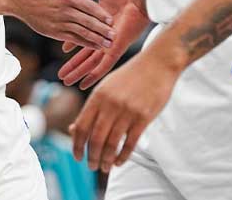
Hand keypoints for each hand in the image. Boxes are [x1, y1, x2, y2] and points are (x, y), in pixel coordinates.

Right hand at [11, 0, 113, 49]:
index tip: (112, 20)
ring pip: (82, 33)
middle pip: (88, 22)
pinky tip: (94, 47)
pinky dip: (84, 44)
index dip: (101, 14)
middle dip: (102, 30)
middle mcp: (65, 11)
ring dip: (96, 40)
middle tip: (114, 35)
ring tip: (108, 45)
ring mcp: (59, 23)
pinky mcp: (54, 32)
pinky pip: (72, 39)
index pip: (89, 7)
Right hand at [59, 0, 150, 88]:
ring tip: (65, 81)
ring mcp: (109, 44)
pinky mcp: (115, 49)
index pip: (83, 37)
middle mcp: (103, 36)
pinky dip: (94, 75)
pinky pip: (103, 65)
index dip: (72, 44)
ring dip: (78, 72)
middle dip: (72, 65)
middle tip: (60, 76)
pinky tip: (84, 84)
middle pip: (85, 54)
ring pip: (91, 63)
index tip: (63, 52)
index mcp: (100, 24)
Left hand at [69, 49, 179, 171]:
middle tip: (92, 167)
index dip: (77, 145)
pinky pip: (130, 142)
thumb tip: (74, 130)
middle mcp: (110, 104)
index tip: (77, 156)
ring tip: (105, 168)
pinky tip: (119, 162)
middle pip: (96, 138)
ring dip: (107, 159)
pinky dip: (123, 155)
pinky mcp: (144, 117)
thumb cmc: (129, 77)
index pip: (82, 126)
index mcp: (98, 96)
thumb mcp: (106, 88)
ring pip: (112, 143)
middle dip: (92, 157)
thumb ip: (91, 109)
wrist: (157, 64)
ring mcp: (127, 111)